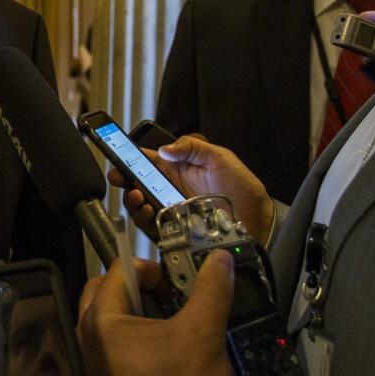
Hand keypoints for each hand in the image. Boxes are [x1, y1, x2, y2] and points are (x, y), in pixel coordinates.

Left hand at [78, 255, 235, 375]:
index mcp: (101, 323)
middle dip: (136, 284)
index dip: (149, 267)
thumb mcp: (203, 334)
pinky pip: (112, 341)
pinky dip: (134, 332)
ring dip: (136, 307)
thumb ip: (211, 290)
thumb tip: (218, 260)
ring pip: (108, 315)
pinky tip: (164, 343)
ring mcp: (94, 362)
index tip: (174, 277)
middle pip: (105, 290)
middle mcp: (88, 340)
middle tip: (168, 293)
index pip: (117, 271)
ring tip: (170, 317)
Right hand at [112, 136, 272, 240]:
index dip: (129, 157)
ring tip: (136, 195)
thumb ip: (192, 148)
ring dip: (132, 199)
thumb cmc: (242, 187)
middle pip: (137, 183)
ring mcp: (170, 209)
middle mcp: (170, 188)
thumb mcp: (219, 158)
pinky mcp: (174, 227)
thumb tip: (165, 149)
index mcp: (177, 168)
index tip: (117, 155)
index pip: (147, 160)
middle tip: (119, 177)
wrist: (257, 218)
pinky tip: (147, 209)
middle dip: (123, 179)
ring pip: (140, 204)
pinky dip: (143, 218)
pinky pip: (151, 224)